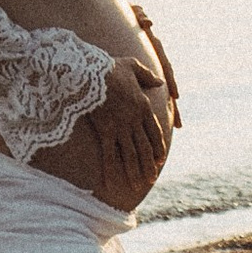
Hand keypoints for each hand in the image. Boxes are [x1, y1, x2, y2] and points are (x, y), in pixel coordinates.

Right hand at [34, 55, 172, 213]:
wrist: (91, 73)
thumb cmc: (111, 68)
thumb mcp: (134, 67)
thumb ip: (148, 76)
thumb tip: (161, 82)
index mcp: (143, 106)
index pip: (154, 132)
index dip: (158, 148)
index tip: (160, 160)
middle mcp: (134, 120)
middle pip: (145, 147)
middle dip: (149, 165)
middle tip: (151, 179)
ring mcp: (120, 127)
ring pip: (131, 154)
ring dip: (135, 171)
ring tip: (139, 185)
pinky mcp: (105, 132)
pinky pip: (109, 155)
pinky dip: (111, 170)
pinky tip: (112, 182)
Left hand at [134, 13, 182, 128]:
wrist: (114, 17)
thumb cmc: (126, 16)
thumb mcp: (133, 14)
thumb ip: (140, 15)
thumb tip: (148, 22)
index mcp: (153, 50)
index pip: (165, 68)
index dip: (171, 82)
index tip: (175, 96)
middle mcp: (152, 64)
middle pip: (165, 89)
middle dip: (172, 107)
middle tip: (178, 123)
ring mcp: (144, 73)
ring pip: (156, 97)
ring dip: (163, 113)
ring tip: (167, 131)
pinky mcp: (136, 78)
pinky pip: (143, 96)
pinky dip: (147, 111)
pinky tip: (147, 125)